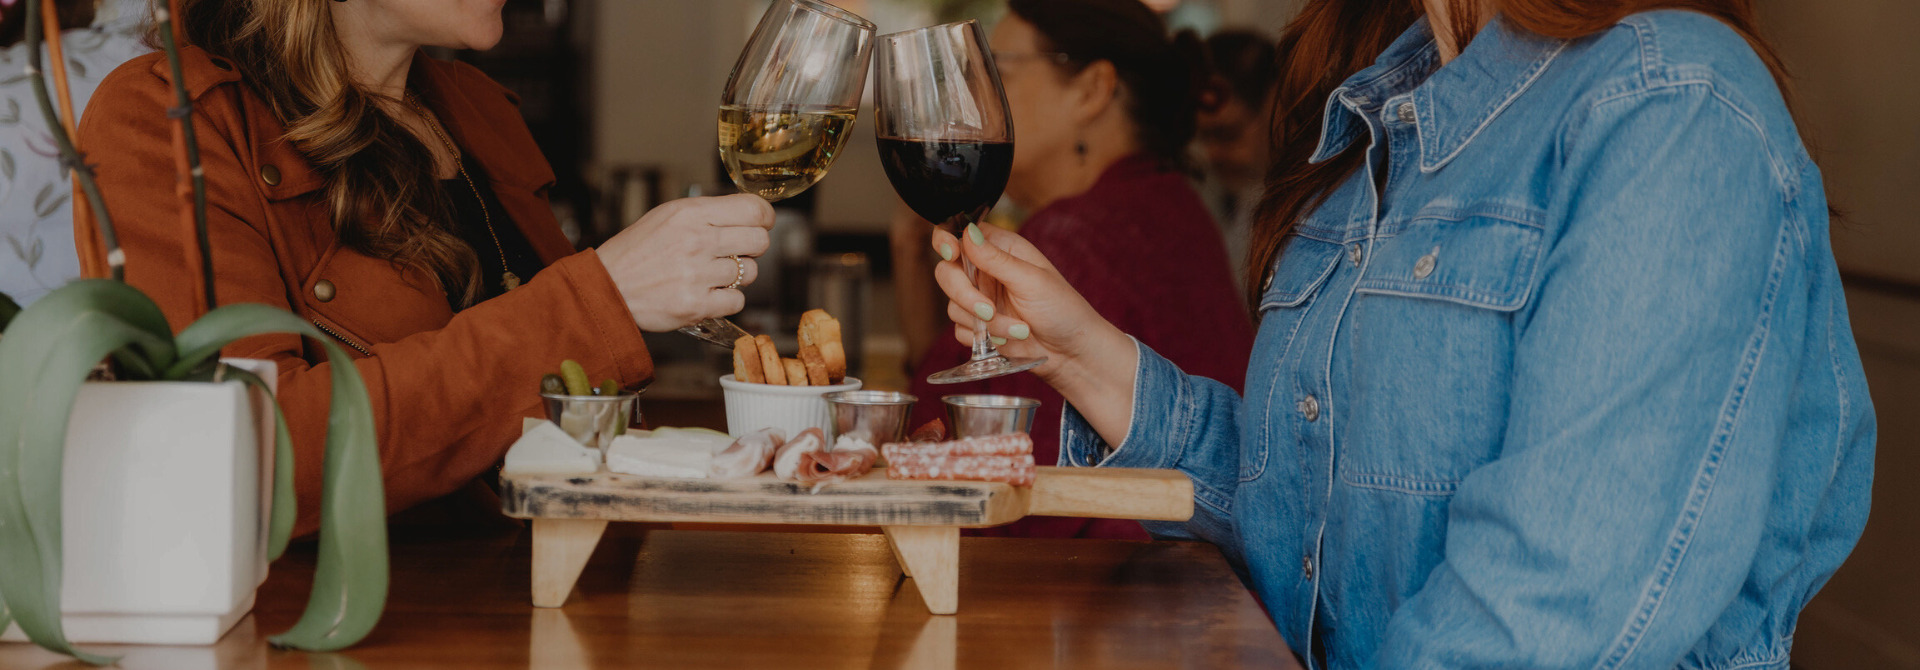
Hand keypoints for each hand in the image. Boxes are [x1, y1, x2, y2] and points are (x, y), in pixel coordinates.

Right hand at [596, 194, 773, 331]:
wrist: (607, 288)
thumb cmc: (637, 251)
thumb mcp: (668, 216)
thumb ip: (708, 213)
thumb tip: (750, 214)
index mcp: (691, 214)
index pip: (754, 209)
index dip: (765, 218)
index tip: (762, 223)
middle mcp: (697, 241)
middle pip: (759, 241)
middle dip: (752, 247)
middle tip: (735, 252)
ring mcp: (697, 275)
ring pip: (751, 273)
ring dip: (737, 276)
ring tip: (711, 274)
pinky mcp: (696, 305)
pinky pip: (738, 301)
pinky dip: (727, 300)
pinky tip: (708, 293)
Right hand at [930, 224, 1137, 438]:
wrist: (1072, 353)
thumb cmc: (1062, 309)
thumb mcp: (1031, 280)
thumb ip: (996, 259)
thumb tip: (967, 232)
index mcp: (1001, 249)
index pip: (960, 233)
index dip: (946, 240)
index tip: (951, 253)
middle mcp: (986, 271)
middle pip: (947, 272)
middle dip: (964, 294)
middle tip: (989, 310)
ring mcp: (980, 299)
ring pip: (953, 305)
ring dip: (985, 322)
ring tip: (1019, 329)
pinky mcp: (978, 327)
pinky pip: (960, 330)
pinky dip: (982, 338)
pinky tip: (1009, 339)